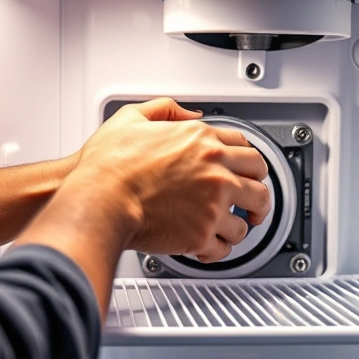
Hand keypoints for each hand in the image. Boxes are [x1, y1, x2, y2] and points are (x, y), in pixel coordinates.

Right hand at [72, 98, 270, 262]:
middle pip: (259, 184)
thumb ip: (165, 108)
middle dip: (259, 195)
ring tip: (229, 228)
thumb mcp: (132, 117)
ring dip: (239, 225)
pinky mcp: (202, 234)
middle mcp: (215, 170)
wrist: (99, 199)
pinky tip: (210, 247)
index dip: (250, 163)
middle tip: (253, 204)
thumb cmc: (108, 165)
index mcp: (202, 141)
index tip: (248, 172)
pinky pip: (225, 247)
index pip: (246, 149)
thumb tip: (190, 113)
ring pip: (247, 219)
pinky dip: (219, 250)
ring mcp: (212, 204)